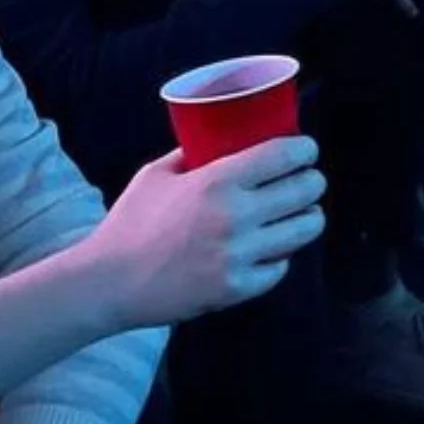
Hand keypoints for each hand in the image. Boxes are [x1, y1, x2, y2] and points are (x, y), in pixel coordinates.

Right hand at [87, 136, 327, 328]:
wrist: (110, 282)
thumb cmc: (130, 223)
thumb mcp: (156, 175)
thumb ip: (190, 153)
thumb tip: (216, 136)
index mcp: (216, 182)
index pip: (283, 156)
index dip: (305, 150)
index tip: (308, 150)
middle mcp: (235, 217)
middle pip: (303, 191)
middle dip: (314, 182)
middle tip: (311, 180)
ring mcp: (239, 255)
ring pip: (303, 230)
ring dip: (309, 218)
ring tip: (306, 213)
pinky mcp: (238, 288)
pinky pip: (280, 267)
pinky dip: (281, 257)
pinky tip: (275, 249)